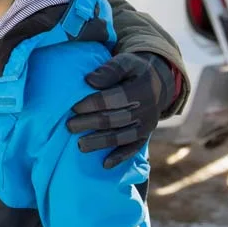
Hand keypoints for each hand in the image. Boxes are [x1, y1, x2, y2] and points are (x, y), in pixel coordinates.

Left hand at [66, 52, 176, 168]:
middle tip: (70, 126)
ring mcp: (146, 126)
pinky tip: (104, 164)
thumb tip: (89, 80)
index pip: (116, 99)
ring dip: (100, 142)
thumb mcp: (126, 62)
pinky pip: (133, 149)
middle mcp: (146, 110)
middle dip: (91, 124)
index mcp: (142, 89)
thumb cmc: (134, 71)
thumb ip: (110, 69)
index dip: (94, 103)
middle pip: (116, 120)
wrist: (158, 83)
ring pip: (122, 137)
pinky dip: (119, 157)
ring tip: (79, 145)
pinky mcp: (145, 136)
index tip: (74, 107)